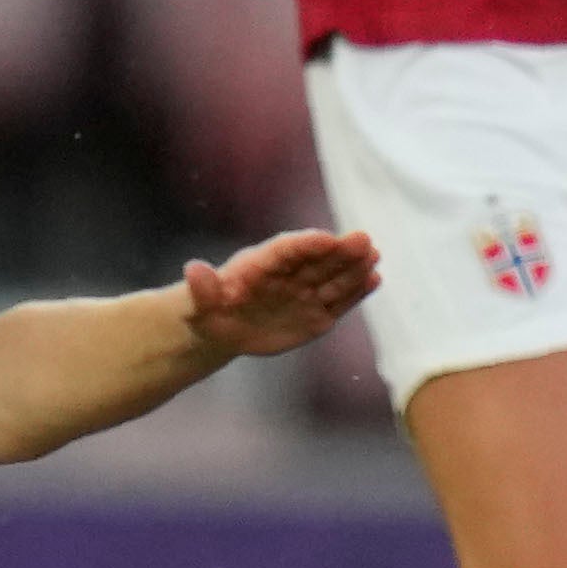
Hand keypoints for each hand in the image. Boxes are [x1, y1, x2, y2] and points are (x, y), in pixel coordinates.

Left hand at [182, 228, 377, 357]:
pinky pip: (338, 301)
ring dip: (353, 269)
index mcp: (260, 264)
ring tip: (373, 257)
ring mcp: (304, 293)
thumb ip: (202, 288)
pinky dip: (356, 291)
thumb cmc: (209, 312)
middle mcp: (288, 274)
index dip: (305, 244)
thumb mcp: (200, 305)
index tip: (326, 239)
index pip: (286, 250)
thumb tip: (193, 269)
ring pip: (332, 278)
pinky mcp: (316, 313)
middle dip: (339, 252)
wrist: (224, 328)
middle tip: (363, 240)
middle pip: (316, 260)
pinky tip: (374, 280)